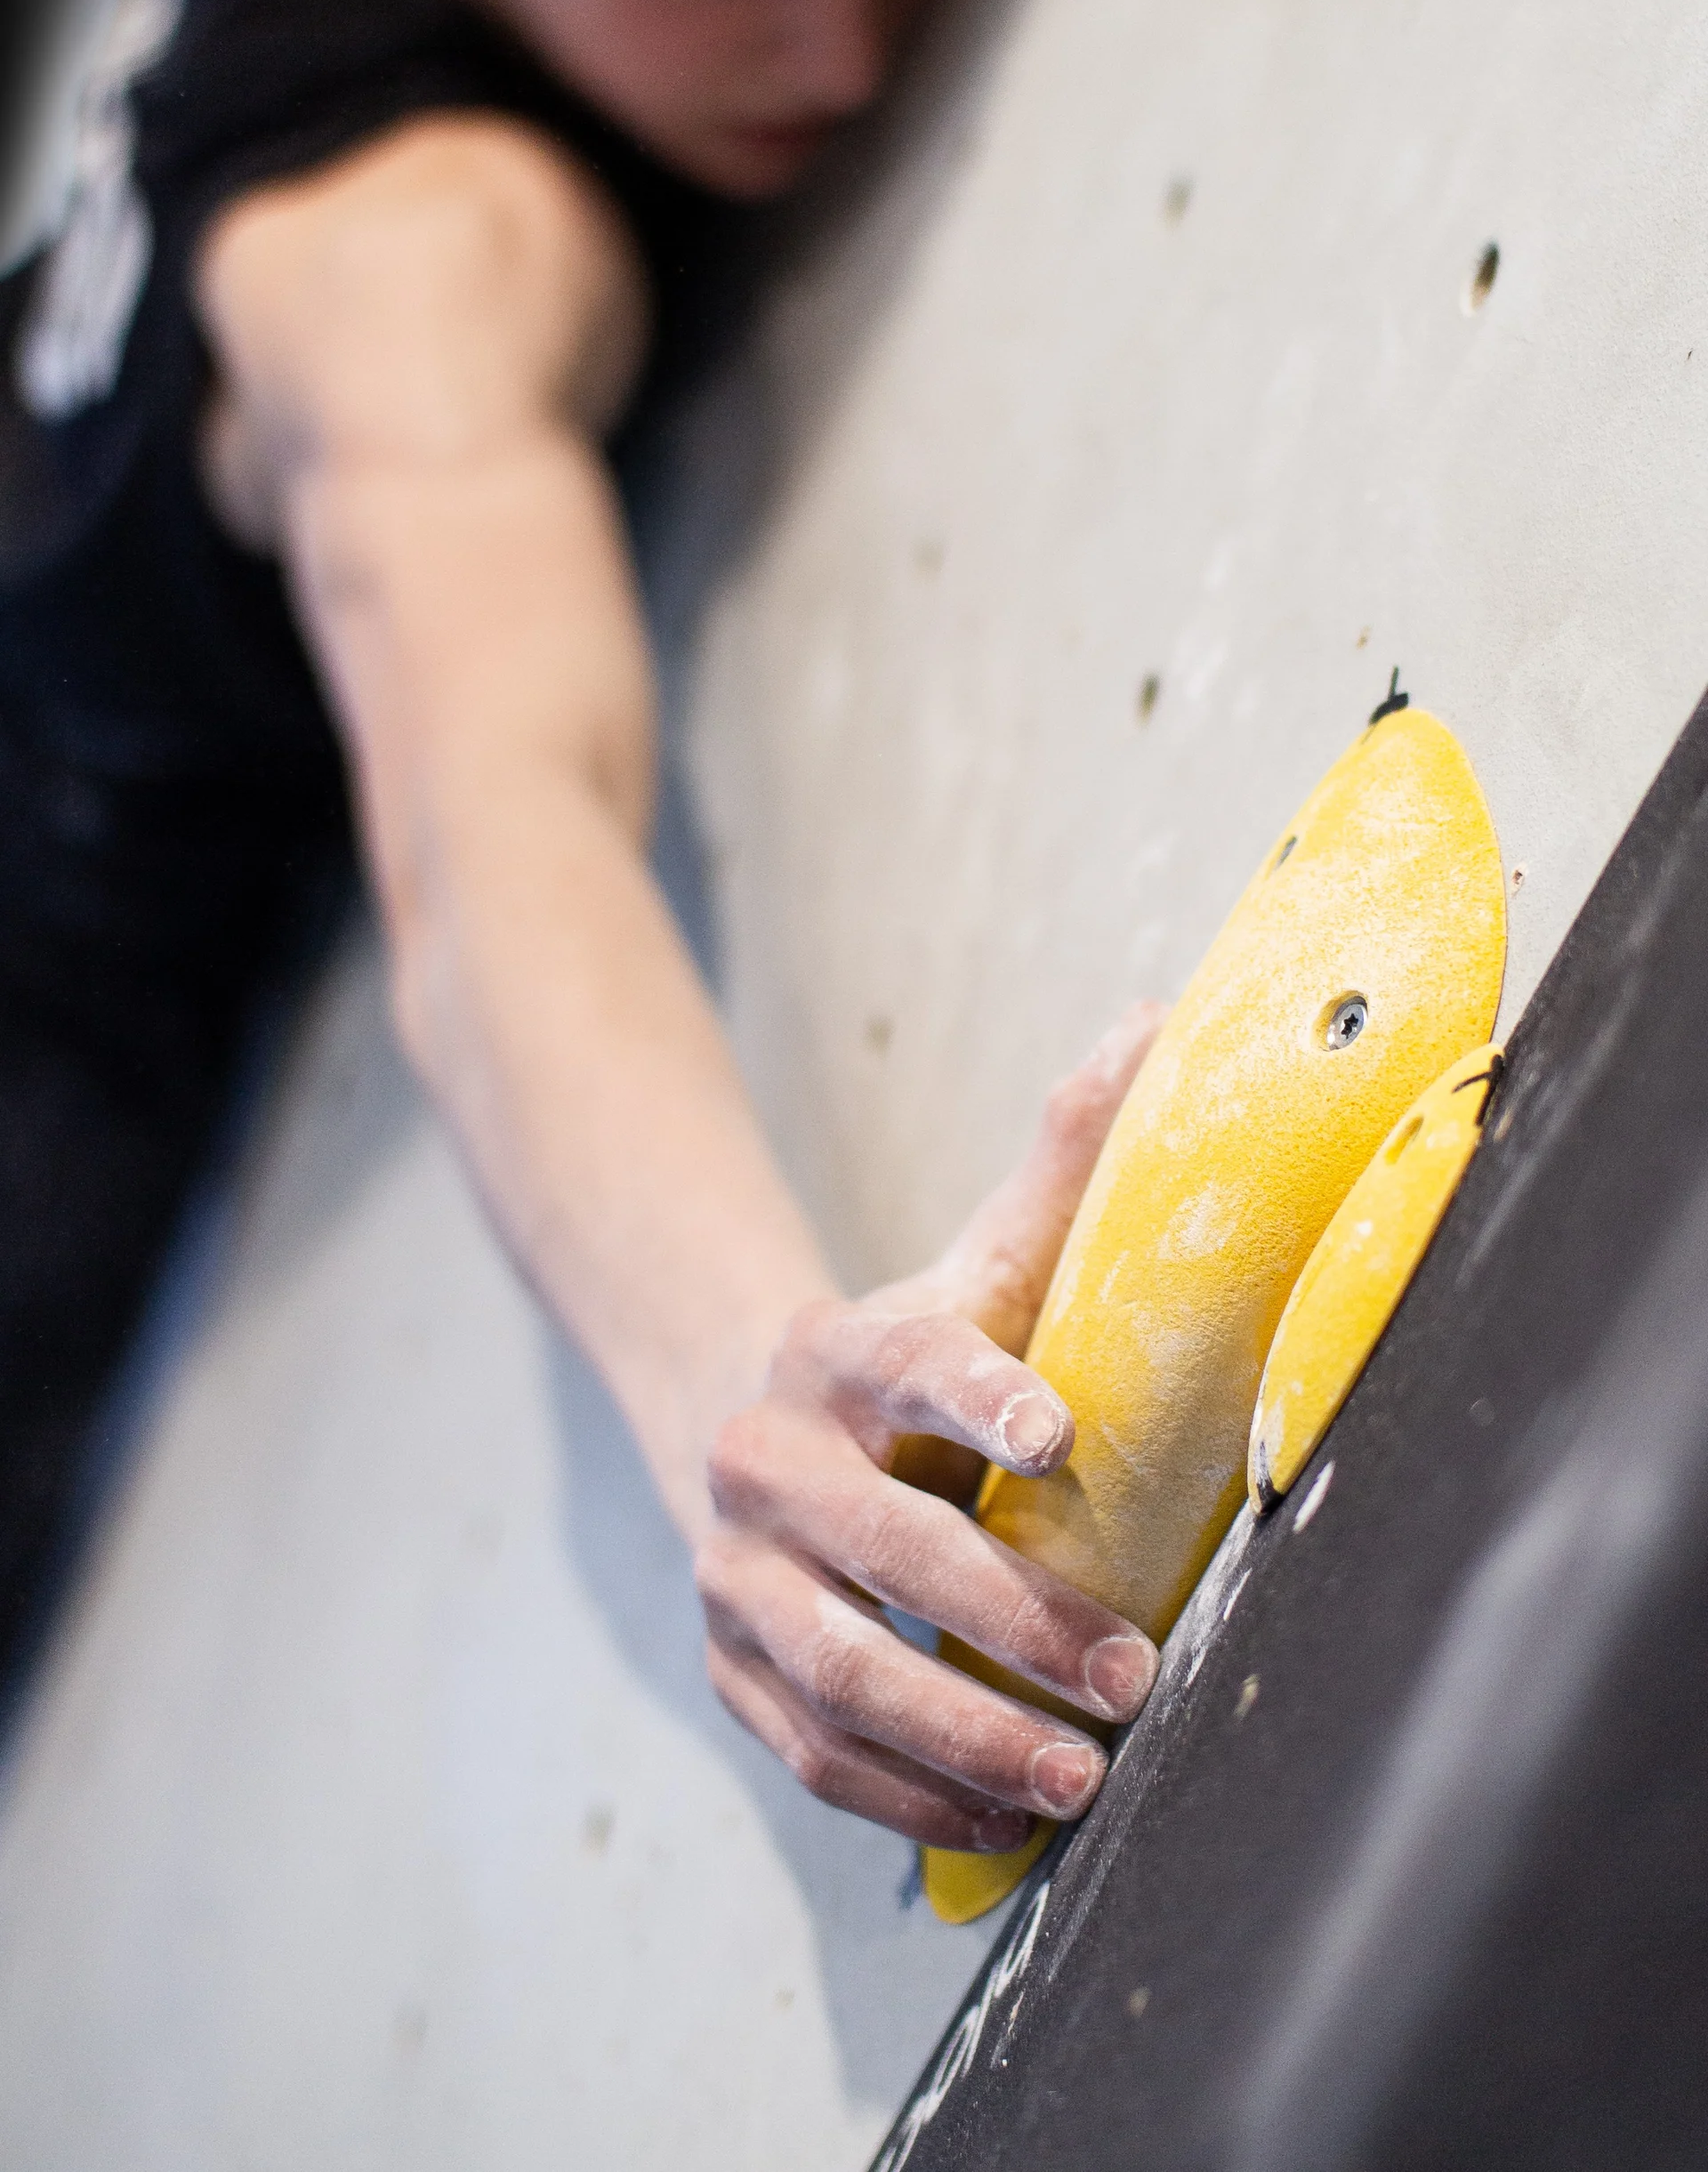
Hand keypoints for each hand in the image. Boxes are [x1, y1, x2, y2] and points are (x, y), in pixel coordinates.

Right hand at [695, 1002, 1166, 1849]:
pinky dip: (908, 1797)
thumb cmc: (901, 1354)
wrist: (737, 1419)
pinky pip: (812, 1750)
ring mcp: (737, 1575)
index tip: (1060, 1436)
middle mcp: (768, 1463)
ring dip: (962, 1734)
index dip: (979, 1396)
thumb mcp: (975, 1261)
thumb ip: (1063, 1166)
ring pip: (838, 1672)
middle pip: (883, 1549)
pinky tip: (1005, 1822)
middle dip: (1010, 1616)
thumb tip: (1157, 1021)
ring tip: (1078, 1775)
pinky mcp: (732, 1667)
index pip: (908, 1366)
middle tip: (1130, 1669)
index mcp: (836, 1352)